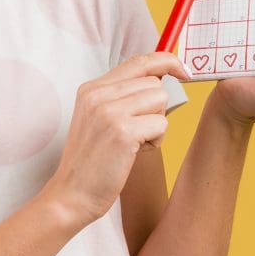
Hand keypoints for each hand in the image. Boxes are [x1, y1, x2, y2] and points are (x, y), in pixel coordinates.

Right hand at [43, 52, 188, 229]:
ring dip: (156, 124)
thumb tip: (161, 80)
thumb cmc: (91, 161)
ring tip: (134, 142)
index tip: (183, 71)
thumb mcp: (97, 118)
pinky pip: (161, 123)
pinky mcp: (122, 132)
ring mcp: (109, 111)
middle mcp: (98, 94)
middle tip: (136, 132)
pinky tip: (135, 152)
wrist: (71, 194)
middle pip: (154, 83)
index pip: (138, 61)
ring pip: (160, 100)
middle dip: (155, 108)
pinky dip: (156, 140)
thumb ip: (121, 96)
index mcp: (91, 88)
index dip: (166, 61)